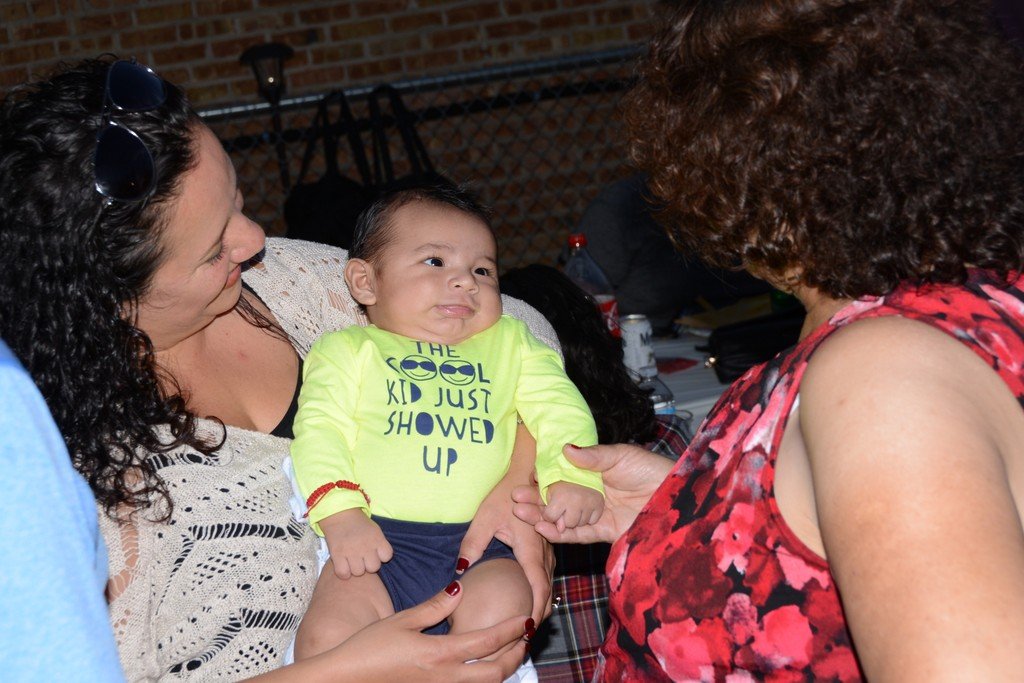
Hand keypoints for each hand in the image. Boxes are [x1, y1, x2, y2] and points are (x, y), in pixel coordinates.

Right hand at [251, 581, 532, 681]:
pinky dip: (483, 679)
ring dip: (504, 669)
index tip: (526, 618)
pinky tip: (485, 667)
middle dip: (516, 655)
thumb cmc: (369, 647)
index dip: (510, 630)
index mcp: (438, 653)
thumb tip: (460, 587)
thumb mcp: (402, 621)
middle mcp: (444, 677)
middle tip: (525, 637)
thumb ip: (434, 606)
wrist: (345, 679)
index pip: (486, 643)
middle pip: (495, 673)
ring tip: (512, 650)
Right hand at [320, 508, 392, 578]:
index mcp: (377, 538)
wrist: (340, 514)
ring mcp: (351, 551)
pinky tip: (343, 566)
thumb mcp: (375, 530)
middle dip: (368, 565)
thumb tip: (382, 560)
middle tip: (362, 558)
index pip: (387, 556)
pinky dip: (343, 572)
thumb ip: (380, 544)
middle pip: (373, 568)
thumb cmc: (359, 525)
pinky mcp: (337, 554)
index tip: (375, 552)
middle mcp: (366, 545)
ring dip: (355, 569)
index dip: (381, 557)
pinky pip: (343, 573)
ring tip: (352, 561)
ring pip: (358, 572)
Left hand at [458, 424, 554, 623]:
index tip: (524, 629)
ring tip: (524, 625)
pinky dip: (540, 591)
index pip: (538, 588)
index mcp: (531, 548)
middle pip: (547, 592)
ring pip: (548, 584)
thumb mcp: (484, 518)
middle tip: (522, 637)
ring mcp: (548, 548)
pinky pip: (546, 574)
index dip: (534, 611)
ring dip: (540, 604)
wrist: (526, 472)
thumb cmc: (505, 493)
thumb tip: (460, 571)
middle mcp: (545, 551)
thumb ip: (472, 545)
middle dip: (538, 615)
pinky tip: (528, 600)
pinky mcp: (546, 545)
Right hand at [513, 443, 673, 544]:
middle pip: (558, 499)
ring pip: (564, 518)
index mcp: (594, 473)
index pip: (561, 476)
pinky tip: (543, 529)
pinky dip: (561, 534)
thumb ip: (593, 456)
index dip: (543, 478)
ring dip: (542, 516)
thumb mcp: (621, 456)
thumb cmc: (652, 469)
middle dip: (535, 499)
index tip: (525, 477)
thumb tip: (564, 449)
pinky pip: (580, 535)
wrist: (679, 496)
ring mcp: (598, 514)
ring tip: (521, 512)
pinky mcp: (607, 532)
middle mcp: (592, 494)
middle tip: (514, 497)